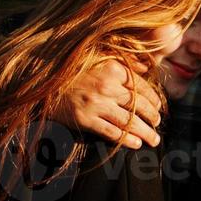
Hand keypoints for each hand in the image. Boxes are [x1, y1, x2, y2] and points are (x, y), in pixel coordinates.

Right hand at [48, 59, 162, 148]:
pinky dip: (127, 140)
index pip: (141, 85)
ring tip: (154, 139)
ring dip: (146, 132)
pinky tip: (136, 143)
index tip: (159, 106)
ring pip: (129, 122)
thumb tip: (146, 66)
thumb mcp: (98, 57)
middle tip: (158, 124)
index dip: (154, 98)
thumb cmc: (72, 70)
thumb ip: (123, 60)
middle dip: (153, 117)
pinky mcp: (85, 119)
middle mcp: (106, 86)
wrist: (41, 84)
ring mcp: (95, 104)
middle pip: (139, 105)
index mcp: (111, 68)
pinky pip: (112, 133)